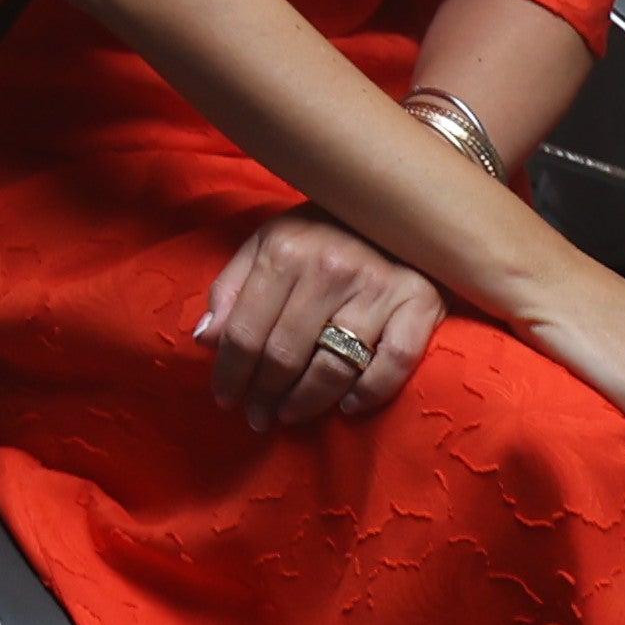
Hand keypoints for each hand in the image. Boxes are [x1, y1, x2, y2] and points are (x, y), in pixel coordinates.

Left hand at [194, 211, 441, 424]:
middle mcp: (329, 269)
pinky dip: (370, 392)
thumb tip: (204, 338)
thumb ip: (231, 288)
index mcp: (285, 251)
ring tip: (290, 414)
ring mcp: (378, 288)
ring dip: (306, 402)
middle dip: (264, 395)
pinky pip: (393, 363)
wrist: (397, 207)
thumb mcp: (266, 243)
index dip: (230, 373)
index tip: (225, 397)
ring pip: (334, 367)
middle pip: (285, 355)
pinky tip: (348, 406)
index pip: (245, 331)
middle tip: (258, 417)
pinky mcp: (420, 304)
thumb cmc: (322, 232)